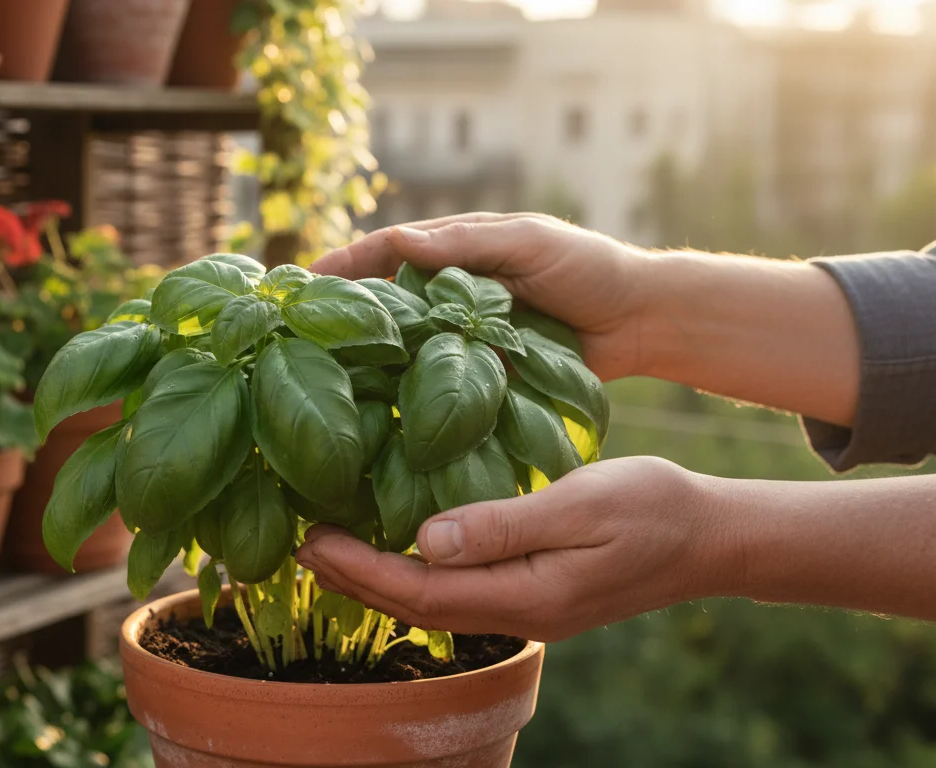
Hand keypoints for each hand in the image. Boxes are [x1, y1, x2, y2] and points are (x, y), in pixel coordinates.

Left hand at [294, 457, 735, 641]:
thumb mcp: (581, 504)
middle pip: (417, 606)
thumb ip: (502, 525)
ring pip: (435, 603)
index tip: (312, 542)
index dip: (360, 571)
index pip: (421, 591)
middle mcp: (518, 611)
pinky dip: (414, 573)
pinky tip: (397, 546)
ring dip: (378, 579)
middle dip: (354, 579)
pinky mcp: (534, 592)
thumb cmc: (654, 508)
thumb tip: (424, 540)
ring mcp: (527, 606)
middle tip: (302, 545)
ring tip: (331, 549)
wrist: (712, 536)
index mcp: (525, 595)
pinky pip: (458, 590)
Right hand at [310, 212, 650, 379]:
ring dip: (371, 359)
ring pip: (407, 346)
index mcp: (456, 251)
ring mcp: (463, 335)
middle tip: (295, 336)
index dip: (343, 266)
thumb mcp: (528, 242)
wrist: (640, 322)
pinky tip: (381, 409)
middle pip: (385, 302)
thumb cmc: (588, 268)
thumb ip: (467, 242)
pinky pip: (439, 382)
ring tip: (326, 377)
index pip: (386, 252)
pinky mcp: (481, 373)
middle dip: (343, 315)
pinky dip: (411, 392)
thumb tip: (400, 241)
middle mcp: (450, 293)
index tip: (301, 283)